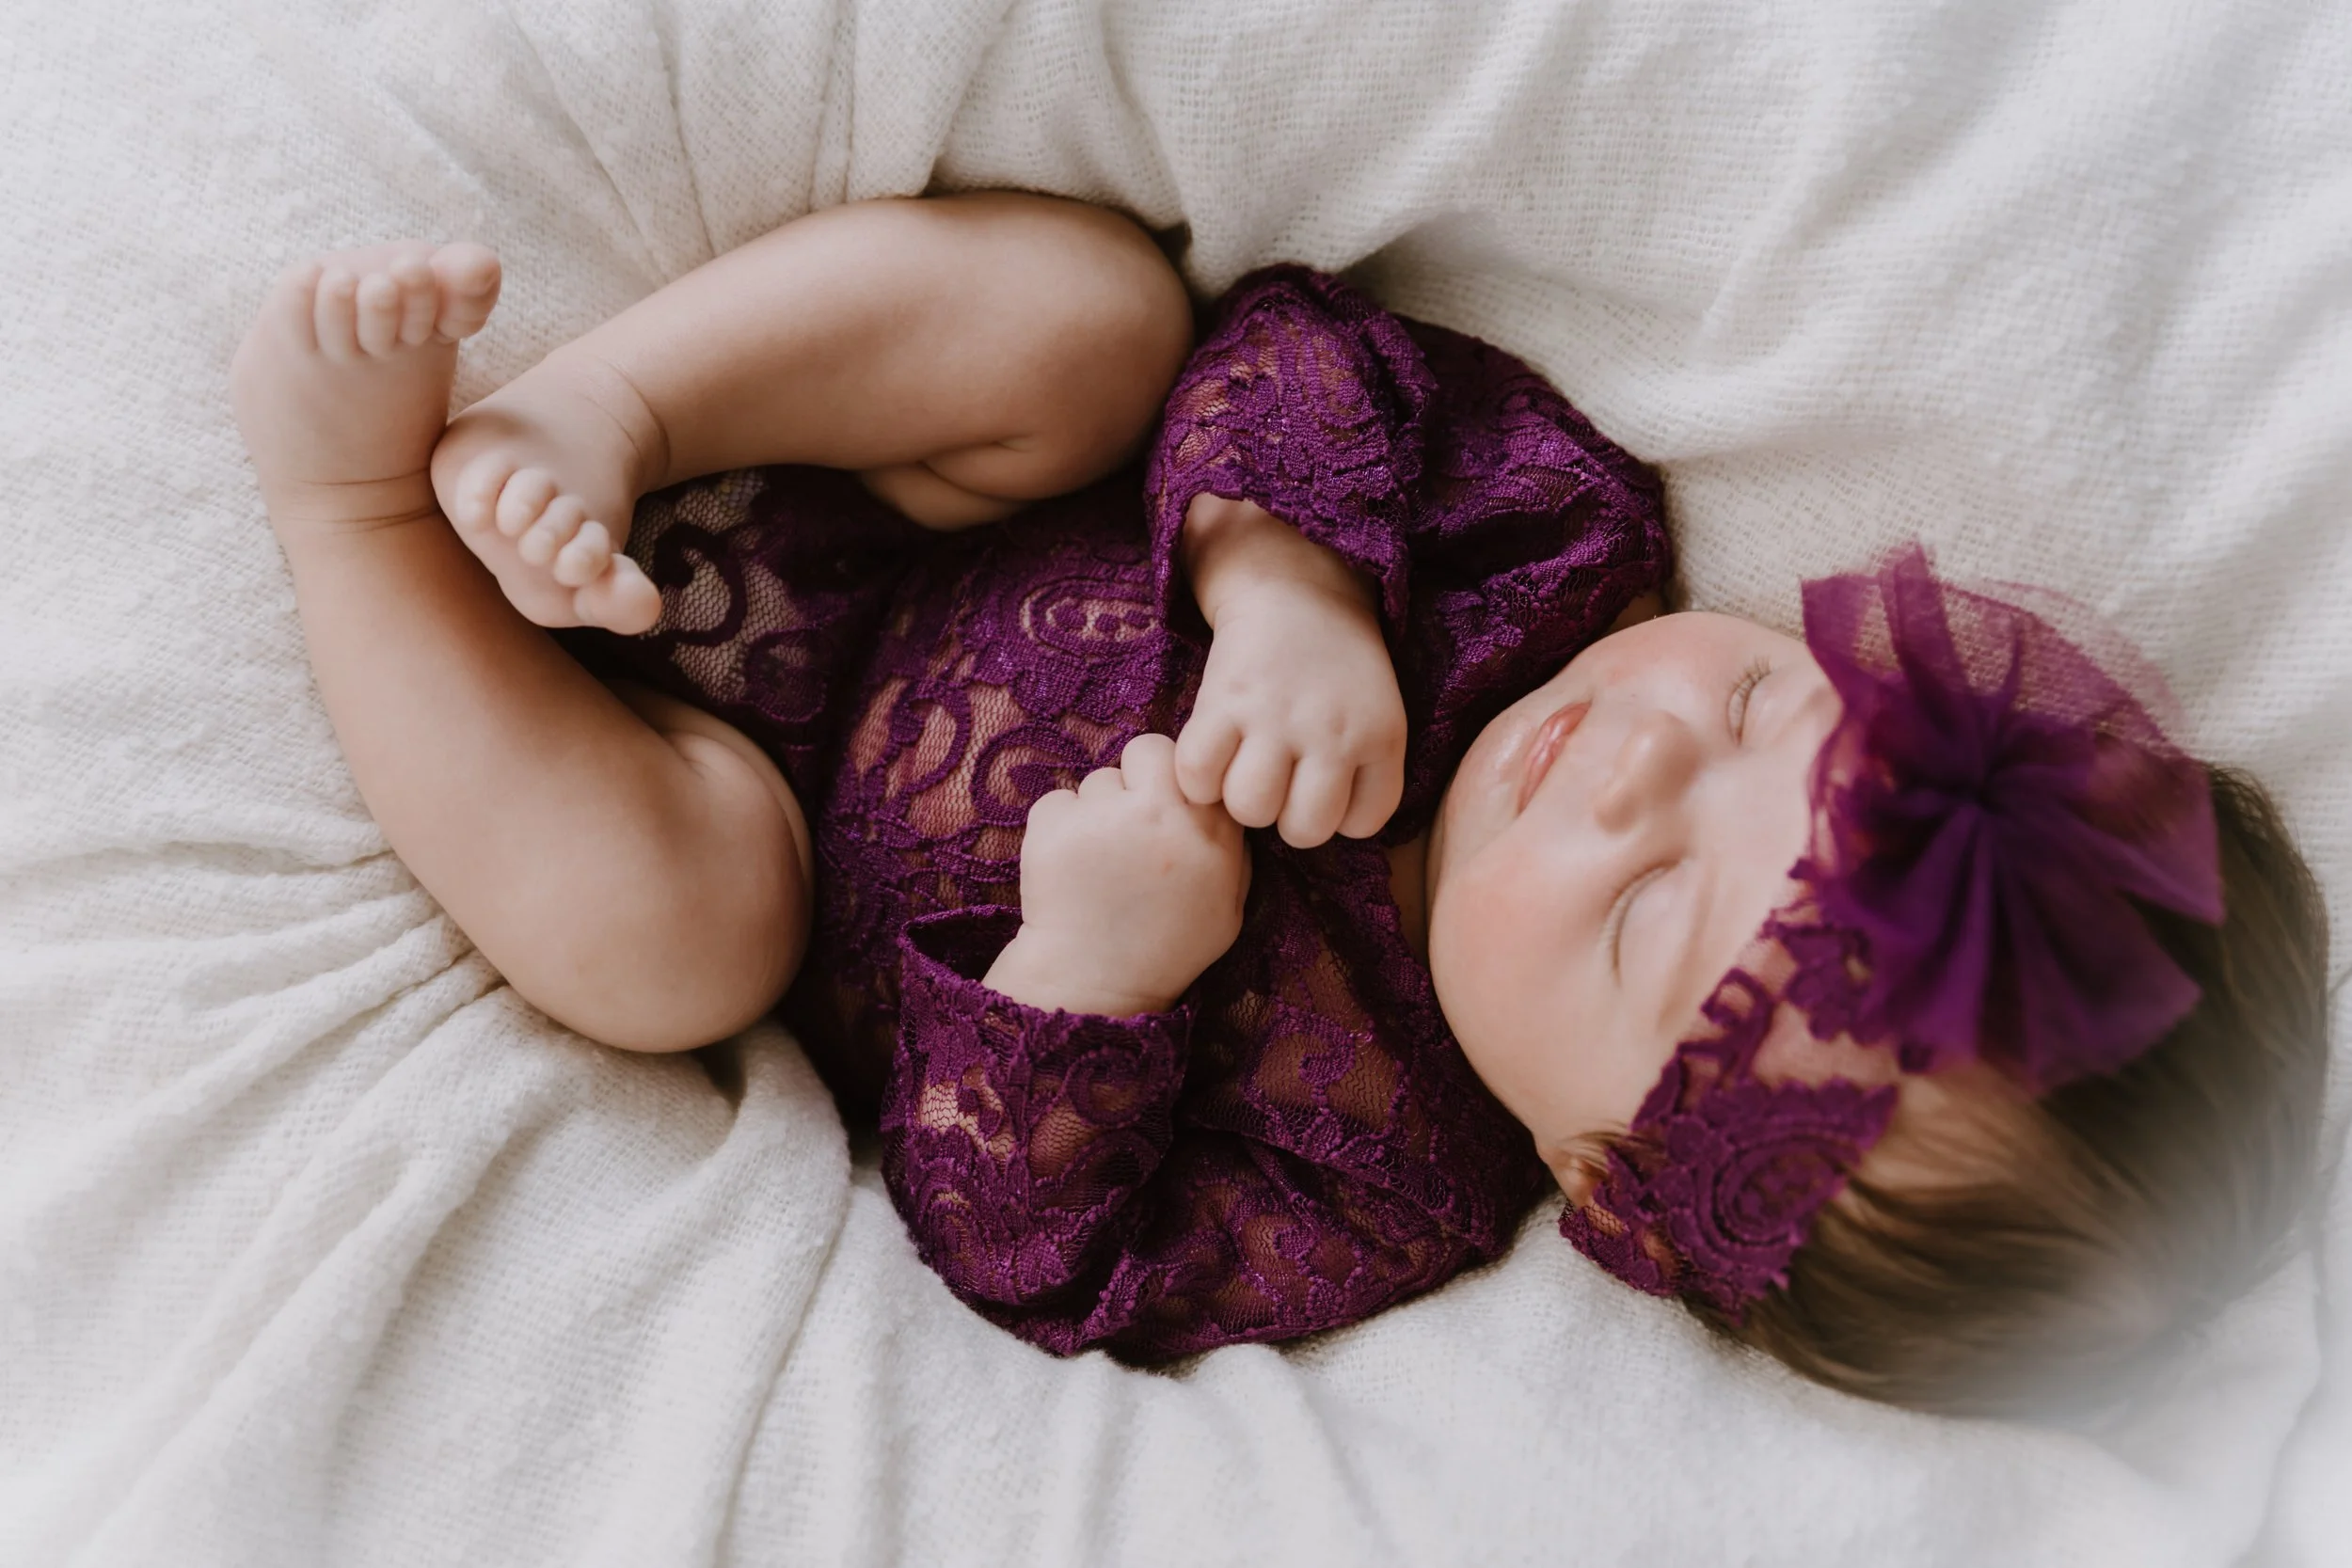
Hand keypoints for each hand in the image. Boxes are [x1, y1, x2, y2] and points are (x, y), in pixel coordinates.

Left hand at [984, 733, 1249, 1015]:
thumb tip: (1221, 798)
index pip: (1200, 764)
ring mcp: (1105, 818)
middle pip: (1148, 750)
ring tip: (1099, 860)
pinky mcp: (1054, 827)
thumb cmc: (1164, 948)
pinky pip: (1056, 801)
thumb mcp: (1227, 907)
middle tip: (1130, 818)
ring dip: (1097, 809)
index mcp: (1210, 836)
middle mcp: (1161, 817)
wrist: (1093, 984)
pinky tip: (1069, 865)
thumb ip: (1232, 847)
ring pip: (1099, 780)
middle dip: (1139, 775)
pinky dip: (1058, 827)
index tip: (1170, 809)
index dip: (1181, 782)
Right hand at [1174, 498, 1405, 847]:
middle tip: (1278, 780)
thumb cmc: (1337, 662)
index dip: (1338, 813)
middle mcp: (1333, 732)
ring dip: (1239, 800)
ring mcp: (1276, 718)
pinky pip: (1199, 776)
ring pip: (1250, 808)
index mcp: (1381, 736)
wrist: (1294, 586)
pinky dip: (1196, 777)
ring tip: (1241, 769)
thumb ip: (1364, 767)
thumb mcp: (1379, 709)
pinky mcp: (1224, 702)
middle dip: (1285, 816)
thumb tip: (1321, 828)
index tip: (1323, 782)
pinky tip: (1209, 754)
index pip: (1363, 823)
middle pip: (1303, 829)